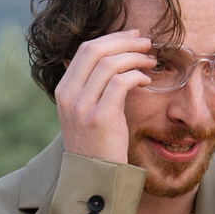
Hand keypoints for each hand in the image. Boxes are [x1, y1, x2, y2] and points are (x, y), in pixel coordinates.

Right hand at [55, 31, 154, 164]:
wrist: (94, 178)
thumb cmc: (97, 144)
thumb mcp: (86, 111)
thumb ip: (93, 86)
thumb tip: (113, 58)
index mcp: (63, 90)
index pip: (85, 50)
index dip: (112, 38)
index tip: (132, 35)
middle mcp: (68, 95)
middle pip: (95, 50)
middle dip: (124, 41)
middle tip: (146, 42)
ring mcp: (81, 107)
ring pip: (109, 63)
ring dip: (135, 57)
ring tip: (151, 61)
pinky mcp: (99, 118)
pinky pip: (120, 83)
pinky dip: (137, 75)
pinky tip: (146, 80)